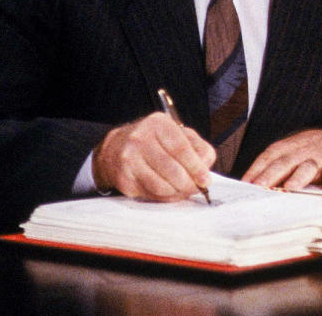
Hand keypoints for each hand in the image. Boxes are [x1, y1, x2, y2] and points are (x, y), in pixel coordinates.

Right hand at [92, 112, 214, 200]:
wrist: (115, 148)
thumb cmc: (154, 141)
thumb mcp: (178, 134)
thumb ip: (198, 148)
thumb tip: (205, 170)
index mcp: (158, 124)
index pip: (181, 149)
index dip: (196, 167)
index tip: (205, 179)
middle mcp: (140, 139)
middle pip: (172, 170)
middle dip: (189, 184)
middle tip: (197, 188)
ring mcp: (129, 160)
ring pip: (161, 186)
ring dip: (177, 192)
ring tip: (183, 190)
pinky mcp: (123, 179)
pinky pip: (150, 194)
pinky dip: (165, 197)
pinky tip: (169, 191)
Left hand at [241, 129, 321, 190]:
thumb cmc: (306, 154)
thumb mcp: (288, 155)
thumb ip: (270, 169)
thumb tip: (247, 187)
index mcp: (286, 148)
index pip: (268, 158)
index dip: (257, 171)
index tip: (246, 185)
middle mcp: (302, 151)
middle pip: (285, 162)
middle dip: (272, 175)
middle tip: (261, 186)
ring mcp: (320, 157)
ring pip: (308, 166)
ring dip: (299, 177)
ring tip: (290, 187)